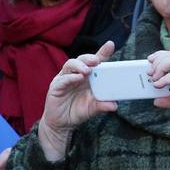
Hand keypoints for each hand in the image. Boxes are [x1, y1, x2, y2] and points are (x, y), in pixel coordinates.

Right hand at [37, 41, 118, 159]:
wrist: (62, 124)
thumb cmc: (77, 111)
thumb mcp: (93, 108)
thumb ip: (102, 105)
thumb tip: (114, 105)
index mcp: (87, 77)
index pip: (94, 62)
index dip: (102, 52)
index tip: (110, 45)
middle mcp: (75, 74)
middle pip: (81, 59)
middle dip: (89, 58)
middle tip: (96, 60)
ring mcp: (64, 79)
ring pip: (70, 65)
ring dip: (79, 65)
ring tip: (87, 70)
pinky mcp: (55, 87)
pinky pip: (62, 79)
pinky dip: (70, 77)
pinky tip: (77, 78)